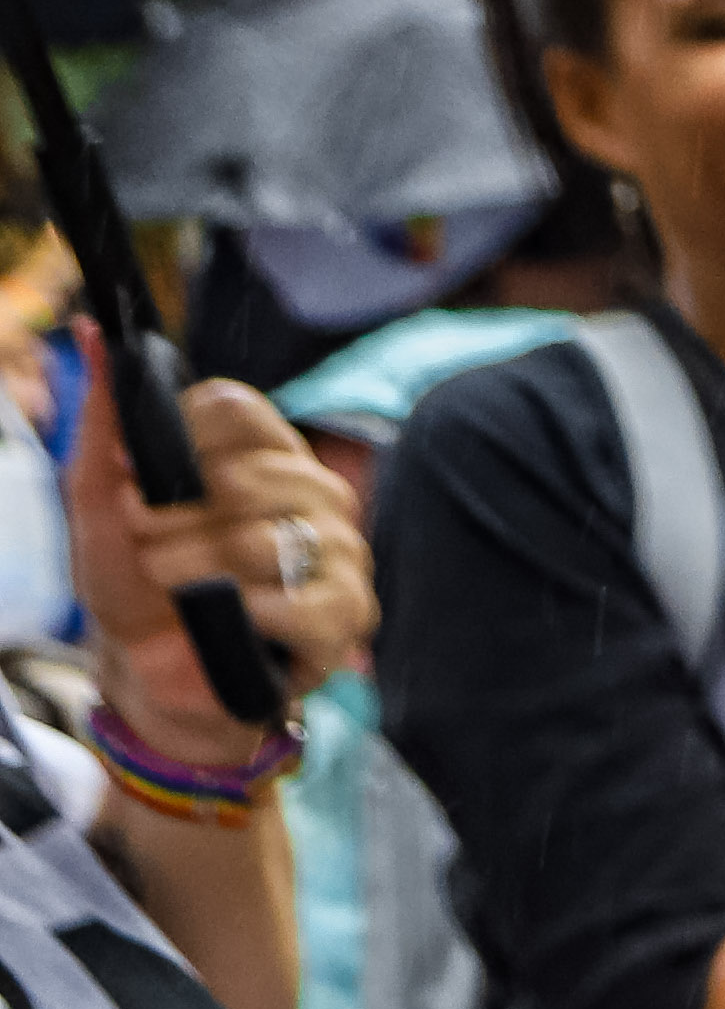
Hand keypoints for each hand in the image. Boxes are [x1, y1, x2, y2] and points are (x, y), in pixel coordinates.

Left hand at [67, 360, 373, 750]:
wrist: (150, 670)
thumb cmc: (134, 582)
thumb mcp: (100, 497)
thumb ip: (105, 420)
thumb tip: (93, 337)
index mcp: (264, 454)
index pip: (237, 410)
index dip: (180, 442)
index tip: (146, 481)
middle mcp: (314, 494)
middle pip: (251, 474)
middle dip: (175, 514)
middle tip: (148, 540)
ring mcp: (338, 553)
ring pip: (267, 539)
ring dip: (196, 566)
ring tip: (173, 584)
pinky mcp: (347, 615)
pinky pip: (300, 601)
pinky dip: (248, 613)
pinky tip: (229, 620)